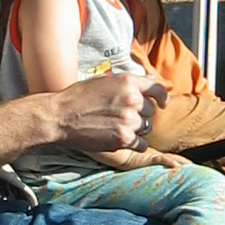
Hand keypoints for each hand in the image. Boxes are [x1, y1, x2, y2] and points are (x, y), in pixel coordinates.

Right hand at [53, 68, 168, 155]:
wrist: (61, 116)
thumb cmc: (79, 97)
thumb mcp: (105, 81)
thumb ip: (130, 82)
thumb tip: (153, 80)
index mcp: (128, 82)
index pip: (158, 88)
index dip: (163, 97)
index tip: (162, 104)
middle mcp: (132, 99)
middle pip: (150, 111)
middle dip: (140, 115)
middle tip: (120, 117)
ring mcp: (129, 119)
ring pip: (146, 128)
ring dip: (136, 130)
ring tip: (115, 127)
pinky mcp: (123, 137)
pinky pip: (141, 144)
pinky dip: (134, 144)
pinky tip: (119, 139)